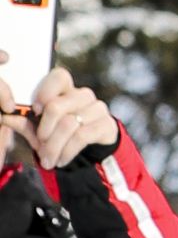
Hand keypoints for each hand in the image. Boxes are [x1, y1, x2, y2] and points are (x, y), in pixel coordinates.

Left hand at [2, 64, 118, 175]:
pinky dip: (67, 151)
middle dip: (44, 130)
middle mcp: (83, 95)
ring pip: (69, 124)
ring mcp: (98, 109)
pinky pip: (83, 136)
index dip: (45, 91)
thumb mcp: (39, 129)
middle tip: (39, 145)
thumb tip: (6, 117)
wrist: (89, 153)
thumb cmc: (59, 135)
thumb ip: (24, 122)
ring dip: (54, 146)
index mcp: (66, 89)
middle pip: (58, 106)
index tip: (35, 110)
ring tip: (47, 160)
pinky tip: (61, 160)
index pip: (59, 77)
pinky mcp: (107, 125)